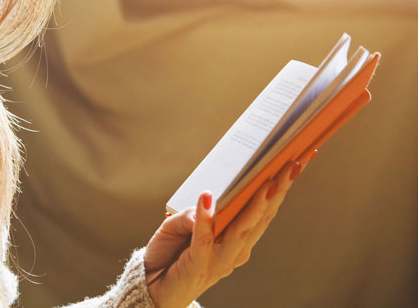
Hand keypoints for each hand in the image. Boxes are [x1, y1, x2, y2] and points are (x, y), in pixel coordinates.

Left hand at [143, 158, 309, 307]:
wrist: (152, 290)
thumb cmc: (170, 255)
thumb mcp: (181, 226)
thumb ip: (197, 214)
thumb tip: (207, 201)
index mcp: (238, 240)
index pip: (264, 210)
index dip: (282, 187)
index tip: (298, 160)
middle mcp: (235, 250)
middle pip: (261, 216)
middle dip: (279, 189)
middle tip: (294, 163)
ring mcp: (219, 259)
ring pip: (243, 227)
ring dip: (256, 204)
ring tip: (269, 181)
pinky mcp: (198, 263)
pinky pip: (203, 238)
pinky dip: (206, 218)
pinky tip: (207, 197)